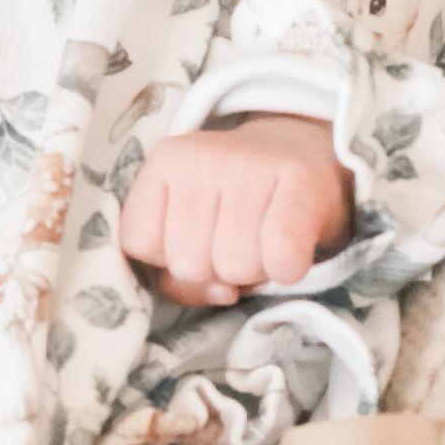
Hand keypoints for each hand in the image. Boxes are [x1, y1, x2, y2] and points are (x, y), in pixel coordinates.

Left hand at [119, 115, 353, 306]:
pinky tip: (290, 255)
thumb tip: (220, 292)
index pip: (138, 243)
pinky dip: (286, 270)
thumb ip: (173, 270)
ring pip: (233, 266)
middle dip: (215, 270)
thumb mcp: (188, 224)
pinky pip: (281, 255)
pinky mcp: (300, 179)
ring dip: (253, 272)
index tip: (198, 241)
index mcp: (166, 161)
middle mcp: (203, 156)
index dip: (167, 260)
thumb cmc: (237, 202)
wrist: (305, 151)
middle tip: (238, 244)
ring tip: (264, 244)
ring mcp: (251, 163)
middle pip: (187, 263)